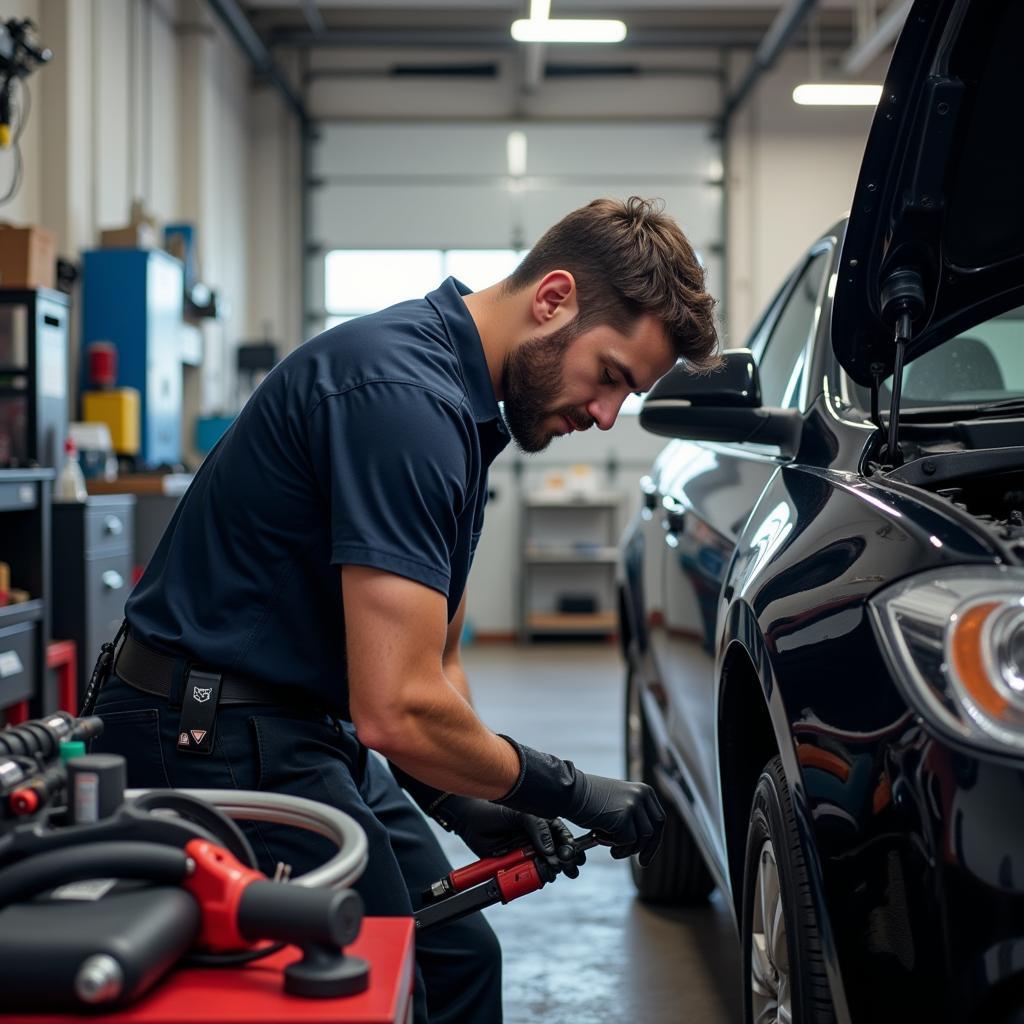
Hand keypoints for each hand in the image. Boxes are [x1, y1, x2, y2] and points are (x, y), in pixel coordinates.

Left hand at [443, 797, 584, 878]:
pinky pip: (529, 875)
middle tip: (568, 867)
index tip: (570, 854)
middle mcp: (537, 840)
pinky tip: (540, 876)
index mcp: (543, 823)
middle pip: (558, 854)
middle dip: (566, 862)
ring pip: (545, 867)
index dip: (569, 846)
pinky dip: (535, 878)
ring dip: (552, 871)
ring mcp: (527, 853)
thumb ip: (538, 828)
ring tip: (553, 870)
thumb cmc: (496, 810)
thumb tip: (550, 851)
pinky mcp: (514, 865)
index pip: (562, 836)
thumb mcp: (521, 813)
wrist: (470, 819)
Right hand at [566, 773, 664, 865]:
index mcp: (644, 790)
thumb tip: (643, 842)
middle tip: (640, 863)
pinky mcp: (624, 816)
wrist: (569, 792)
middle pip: (654, 830)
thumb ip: (632, 816)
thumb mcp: (617, 804)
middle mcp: (642, 795)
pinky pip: (627, 840)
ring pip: (641, 839)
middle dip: (647, 849)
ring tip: (606, 840)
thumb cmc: (588, 801)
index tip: (646, 856)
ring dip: (625, 847)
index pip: (658, 820)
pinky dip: (614, 844)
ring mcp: (634, 804)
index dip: (654, 840)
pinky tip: (599, 834)